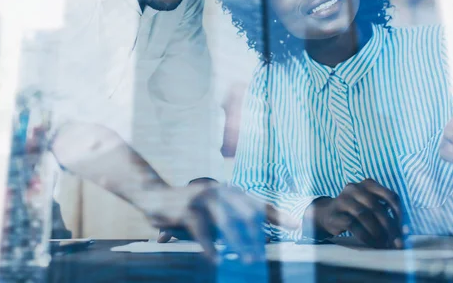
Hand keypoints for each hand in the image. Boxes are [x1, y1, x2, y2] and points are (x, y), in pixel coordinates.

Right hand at [146, 185, 299, 263]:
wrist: (155, 195)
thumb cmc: (189, 207)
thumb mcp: (213, 212)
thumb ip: (233, 222)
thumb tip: (259, 241)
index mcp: (230, 191)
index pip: (258, 204)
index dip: (278, 215)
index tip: (297, 226)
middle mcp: (220, 191)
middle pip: (247, 215)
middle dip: (257, 238)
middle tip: (262, 257)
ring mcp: (204, 198)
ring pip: (228, 224)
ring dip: (240, 245)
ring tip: (249, 261)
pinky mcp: (188, 210)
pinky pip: (203, 231)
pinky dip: (210, 246)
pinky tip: (216, 258)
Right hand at [309, 179, 403, 248]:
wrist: (328, 214)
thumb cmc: (356, 211)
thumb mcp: (371, 206)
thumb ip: (386, 214)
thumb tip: (403, 233)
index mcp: (368, 184)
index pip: (390, 195)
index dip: (399, 213)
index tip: (403, 229)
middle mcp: (354, 188)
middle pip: (376, 206)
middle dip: (388, 226)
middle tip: (396, 242)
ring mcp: (342, 200)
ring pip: (363, 214)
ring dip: (377, 232)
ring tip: (384, 244)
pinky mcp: (335, 214)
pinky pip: (352, 225)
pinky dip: (365, 236)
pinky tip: (372, 244)